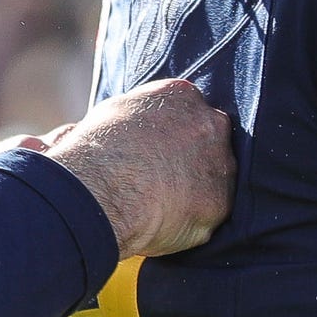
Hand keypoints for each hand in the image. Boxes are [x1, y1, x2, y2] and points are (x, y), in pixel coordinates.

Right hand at [45, 79, 231, 257]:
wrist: (103, 192)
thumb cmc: (95, 154)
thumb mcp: (105, 118)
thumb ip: (125, 120)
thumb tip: (101, 131)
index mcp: (179, 95)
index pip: (187, 110)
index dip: (171, 133)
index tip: (155, 150)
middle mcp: (209, 122)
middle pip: (209, 139)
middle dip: (191, 157)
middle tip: (161, 177)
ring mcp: (220, 162)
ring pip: (214, 177)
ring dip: (195, 189)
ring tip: (159, 204)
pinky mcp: (221, 201)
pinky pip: (210, 211)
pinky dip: (192, 218)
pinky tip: (165, 221)